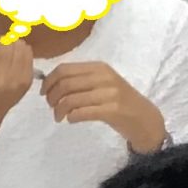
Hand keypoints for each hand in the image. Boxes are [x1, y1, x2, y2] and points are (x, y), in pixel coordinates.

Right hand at [0, 37, 36, 127]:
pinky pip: (28, 55)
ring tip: (5, 50)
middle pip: (6, 43)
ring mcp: (16, 81)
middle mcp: (0, 79)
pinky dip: (22, 50)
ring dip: (12, 44)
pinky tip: (14, 55)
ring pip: (19, 46)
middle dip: (0, 41)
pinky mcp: (26, 82)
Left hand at [41, 61, 164, 151]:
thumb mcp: (101, 83)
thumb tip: (51, 83)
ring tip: (59, 117)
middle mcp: (104, 76)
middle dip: (51, 98)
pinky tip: (71, 120)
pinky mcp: (112, 110)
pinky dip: (71, 117)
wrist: (143, 117)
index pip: (64, 69)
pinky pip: (81, 112)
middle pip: (64, 84)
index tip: (44, 93)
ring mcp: (109, 93)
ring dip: (59, 111)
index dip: (48, 81)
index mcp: (98, 67)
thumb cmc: (118, 101)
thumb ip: (80, 81)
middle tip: (52, 108)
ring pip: (70, 100)